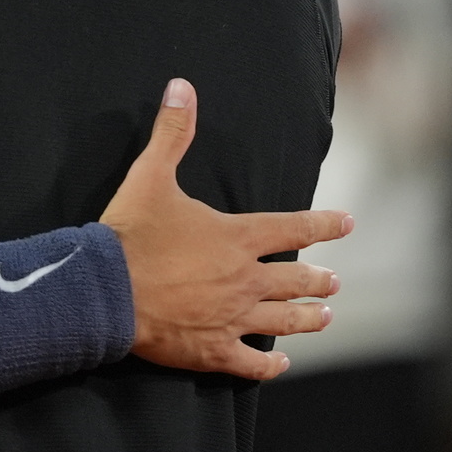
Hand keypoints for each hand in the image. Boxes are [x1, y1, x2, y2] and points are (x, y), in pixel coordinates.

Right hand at [100, 80, 346, 382]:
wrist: (104, 291)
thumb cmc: (130, 233)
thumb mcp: (150, 176)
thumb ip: (172, 132)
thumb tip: (182, 86)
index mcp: (237, 238)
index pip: (294, 227)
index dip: (324, 224)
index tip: (347, 223)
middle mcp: (245, 279)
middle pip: (296, 279)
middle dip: (319, 279)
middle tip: (334, 281)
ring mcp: (233, 318)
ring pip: (285, 321)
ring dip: (309, 317)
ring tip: (326, 316)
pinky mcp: (213, 350)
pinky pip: (252, 364)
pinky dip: (271, 365)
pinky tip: (281, 364)